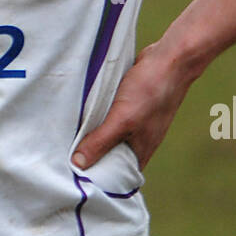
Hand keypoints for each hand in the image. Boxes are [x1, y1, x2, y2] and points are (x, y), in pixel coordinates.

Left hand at [72, 41, 192, 171]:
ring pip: (109, 133)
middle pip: (111, 154)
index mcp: (141, 150)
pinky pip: (110, 115)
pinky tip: (82, 112)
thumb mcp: (122, 120)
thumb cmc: (151, 91)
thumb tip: (78, 164)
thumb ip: (101, 142)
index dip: (99, 177)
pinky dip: (98, 115)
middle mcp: (139, 139)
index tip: (76, 177)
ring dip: (93, 133)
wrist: (171, 58)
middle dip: (91, 154)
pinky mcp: (130, 103)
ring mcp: (136, 120)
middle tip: (65, 155)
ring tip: (68, 135)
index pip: (117, 174)